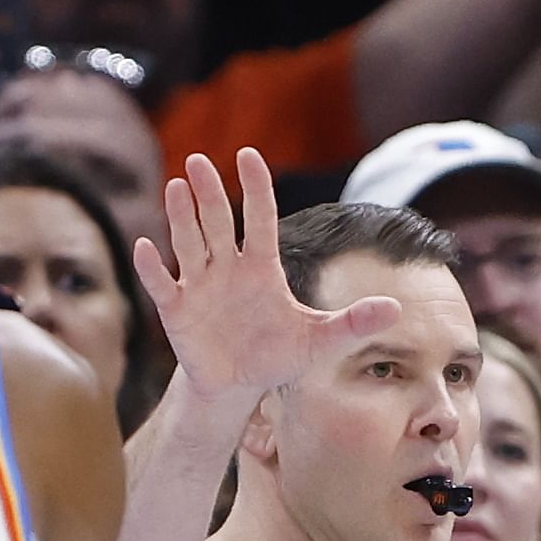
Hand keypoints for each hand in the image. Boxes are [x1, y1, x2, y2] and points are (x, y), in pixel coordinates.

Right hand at [134, 150, 403, 405]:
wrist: (240, 386)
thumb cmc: (279, 355)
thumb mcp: (320, 340)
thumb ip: (354, 322)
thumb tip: (396, 309)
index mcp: (262, 267)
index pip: (259, 219)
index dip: (256, 188)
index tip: (248, 155)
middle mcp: (228, 268)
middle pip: (218, 223)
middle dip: (210, 194)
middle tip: (199, 161)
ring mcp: (200, 286)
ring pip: (189, 244)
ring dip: (181, 217)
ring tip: (176, 186)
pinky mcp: (178, 310)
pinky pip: (163, 285)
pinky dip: (152, 268)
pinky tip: (145, 247)